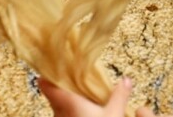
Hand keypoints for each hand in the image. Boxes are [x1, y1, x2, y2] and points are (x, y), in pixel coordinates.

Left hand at [39, 78, 157, 116]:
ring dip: (69, 100)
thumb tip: (126, 80)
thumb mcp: (114, 115)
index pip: (45, 83)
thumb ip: (119, 96)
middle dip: (64, 84)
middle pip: (53, 94)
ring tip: (84, 93)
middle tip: (77, 74)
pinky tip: (86, 111)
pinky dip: (73, 112)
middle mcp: (58, 113)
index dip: (47, 71)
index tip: (54, 61)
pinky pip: (65, 116)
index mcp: (67, 102)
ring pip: (58, 107)